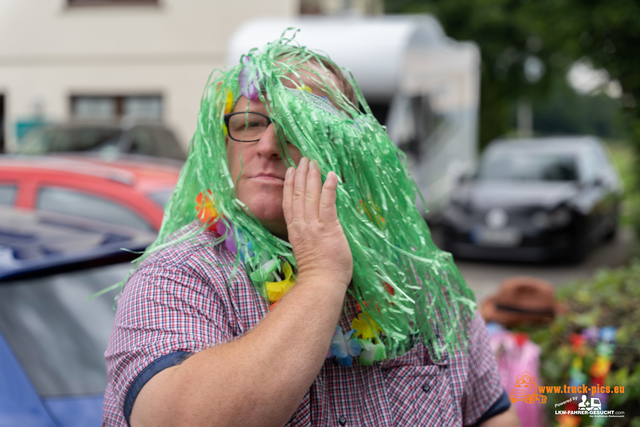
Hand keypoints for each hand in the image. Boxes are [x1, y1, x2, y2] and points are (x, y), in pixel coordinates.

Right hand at [282, 157, 352, 289]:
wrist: (321, 283)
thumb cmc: (318, 272)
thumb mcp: (307, 249)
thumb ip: (308, 235)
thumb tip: (314, 227)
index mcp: (295, 230)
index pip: (289, 203)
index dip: (289, 185)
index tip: (291, 171)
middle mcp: (301, 225)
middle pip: (298, 194)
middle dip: (301, 175)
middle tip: (303, 159)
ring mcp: (314, 226)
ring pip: (310, 195)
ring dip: (312, 176)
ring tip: (313, 162)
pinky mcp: (328, 227)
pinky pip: (327, 203)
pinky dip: (329, 188)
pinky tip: (331, 175)